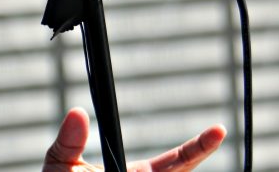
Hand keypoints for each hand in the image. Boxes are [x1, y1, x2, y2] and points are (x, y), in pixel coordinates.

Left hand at [43, 107, 225, 170]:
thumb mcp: (61, 164)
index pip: (176, 162)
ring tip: (162, 153)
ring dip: (163, 171)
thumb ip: (68, 142)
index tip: (217, 131)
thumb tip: (78, 112)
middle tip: (203, 142)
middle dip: (196, 157)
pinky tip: (135, 171)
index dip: (197, 148)